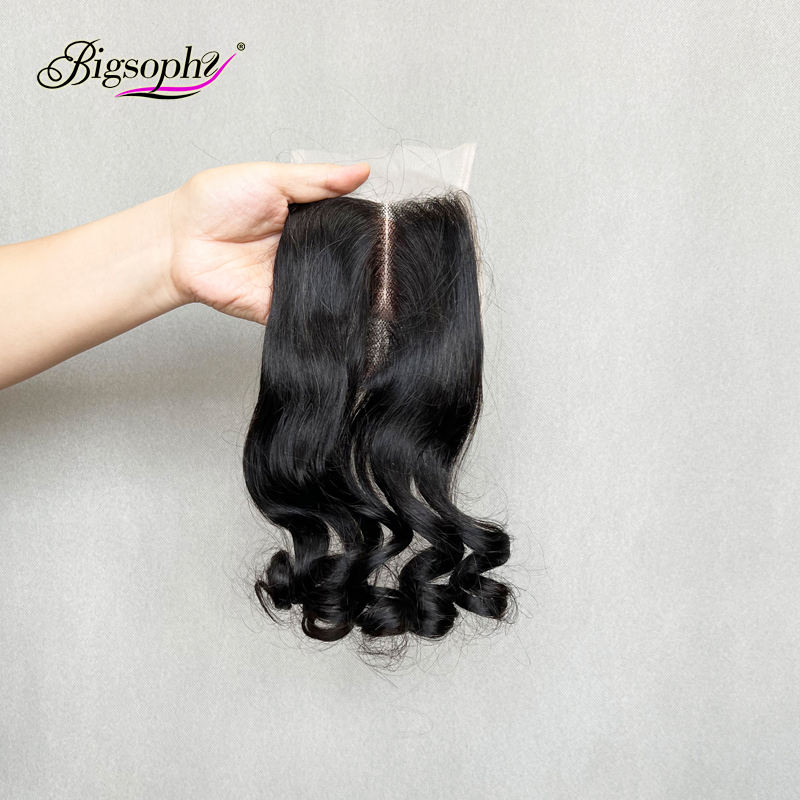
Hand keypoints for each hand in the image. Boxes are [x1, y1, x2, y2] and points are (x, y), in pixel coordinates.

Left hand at [166, 160, 370, 323]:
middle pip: (344, 259)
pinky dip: (321, 311)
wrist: (178, 242)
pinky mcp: (280, 307)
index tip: (391, 227)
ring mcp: (294, 280)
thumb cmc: (213, 203)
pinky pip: (308, 313)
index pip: (347, 224)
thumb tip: (362, 171)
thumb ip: (317, 179)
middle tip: (384, 258)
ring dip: (346, 287)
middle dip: (362, 260)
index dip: (367, 226)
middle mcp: (303, 250)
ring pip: (332, 288)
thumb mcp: (270, 178)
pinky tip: (338, 304)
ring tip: (372, 284)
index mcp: (305, 218)